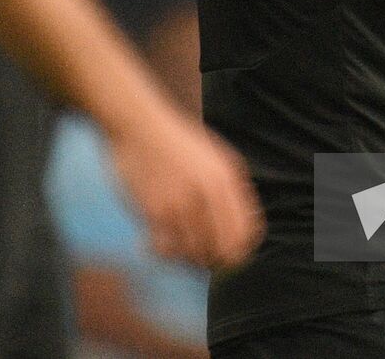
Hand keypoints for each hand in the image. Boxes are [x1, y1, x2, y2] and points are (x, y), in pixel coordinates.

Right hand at [107, 104, 263, 268]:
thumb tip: (246, 224)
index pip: (247, 235)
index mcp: (226, 180)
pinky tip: (155, 243)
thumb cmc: (176, 141)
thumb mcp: (216, 156)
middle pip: (224, 253)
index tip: (228, 256)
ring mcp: (181, 204)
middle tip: (201, 258)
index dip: (241, 253)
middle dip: (215, 261)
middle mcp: (208, 194)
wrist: (136, 124)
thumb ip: (234, 188)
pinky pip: (167, 250)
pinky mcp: (154, 211)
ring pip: (195, 256)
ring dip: (187, 258)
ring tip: (177, 248)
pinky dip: (164, 252)